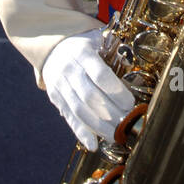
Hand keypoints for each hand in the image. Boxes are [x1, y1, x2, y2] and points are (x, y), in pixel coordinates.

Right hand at [42, 28, 134, 151]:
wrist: (52, 45)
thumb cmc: (85, 43)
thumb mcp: (98, 39)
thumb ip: (114, 51)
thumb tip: (131, 67)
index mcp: (82, 53)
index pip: (100, 75)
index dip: (116, 91)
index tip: (130, 103)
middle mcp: (69, 70)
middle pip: (90, 97)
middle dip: (111, 113)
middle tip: (128, 123)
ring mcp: (60, 85)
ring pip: (79, 110)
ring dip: (99, 127)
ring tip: (116, 136)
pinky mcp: (56, 98)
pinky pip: (69, 117)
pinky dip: (81, 133)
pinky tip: (93, 144)